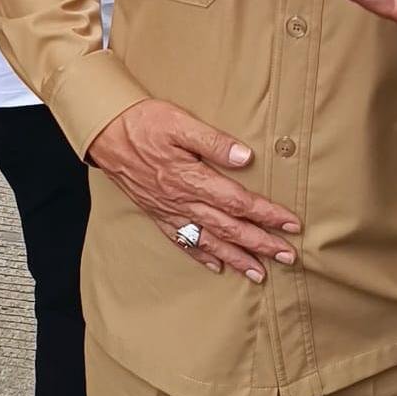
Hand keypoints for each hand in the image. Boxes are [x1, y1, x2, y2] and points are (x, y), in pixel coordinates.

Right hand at [88, 99, 300, 281]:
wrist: (105, 133)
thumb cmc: (144, 123)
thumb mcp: (180, 123)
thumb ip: (213, 141)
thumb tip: (245, 157)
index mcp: (191, 178)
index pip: (238, 201)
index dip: (267, 214)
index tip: (291, 223)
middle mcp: (182, 201)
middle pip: (229, 228)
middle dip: (260, 243)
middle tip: (288, 257)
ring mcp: (169, 211)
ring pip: (209, 240)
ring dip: (236, 257)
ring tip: (259, 273)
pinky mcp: (157, 213)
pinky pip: (182, 241)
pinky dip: (201, 255)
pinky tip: (216, 266)